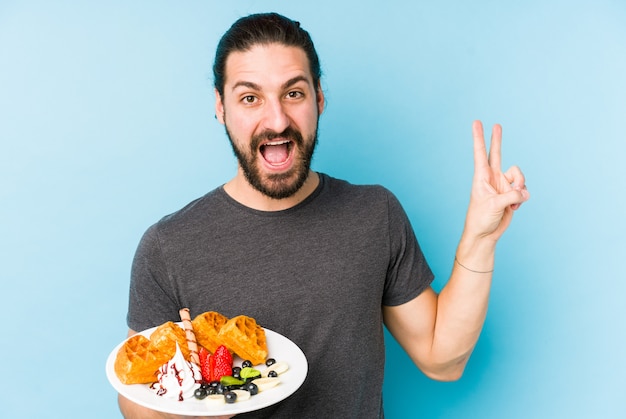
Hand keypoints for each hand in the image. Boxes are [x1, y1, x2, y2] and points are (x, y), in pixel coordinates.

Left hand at [464, 120, 529, 241]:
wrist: (485, 234)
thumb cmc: (481, 219)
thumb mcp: (494, 205)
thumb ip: (511, 194)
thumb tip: (524, 191)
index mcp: (481, 177)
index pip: (480, 153)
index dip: (479, 138)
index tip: (476, 122)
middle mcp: (492, 178)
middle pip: (496, 154)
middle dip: (497, 139)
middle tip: (497, 124)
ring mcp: (503, 185)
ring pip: (519, 176)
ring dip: (520, 186)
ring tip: (514, 200)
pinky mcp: (511, 194)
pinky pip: (524, 189)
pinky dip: (523, 197)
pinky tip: (515, 207)